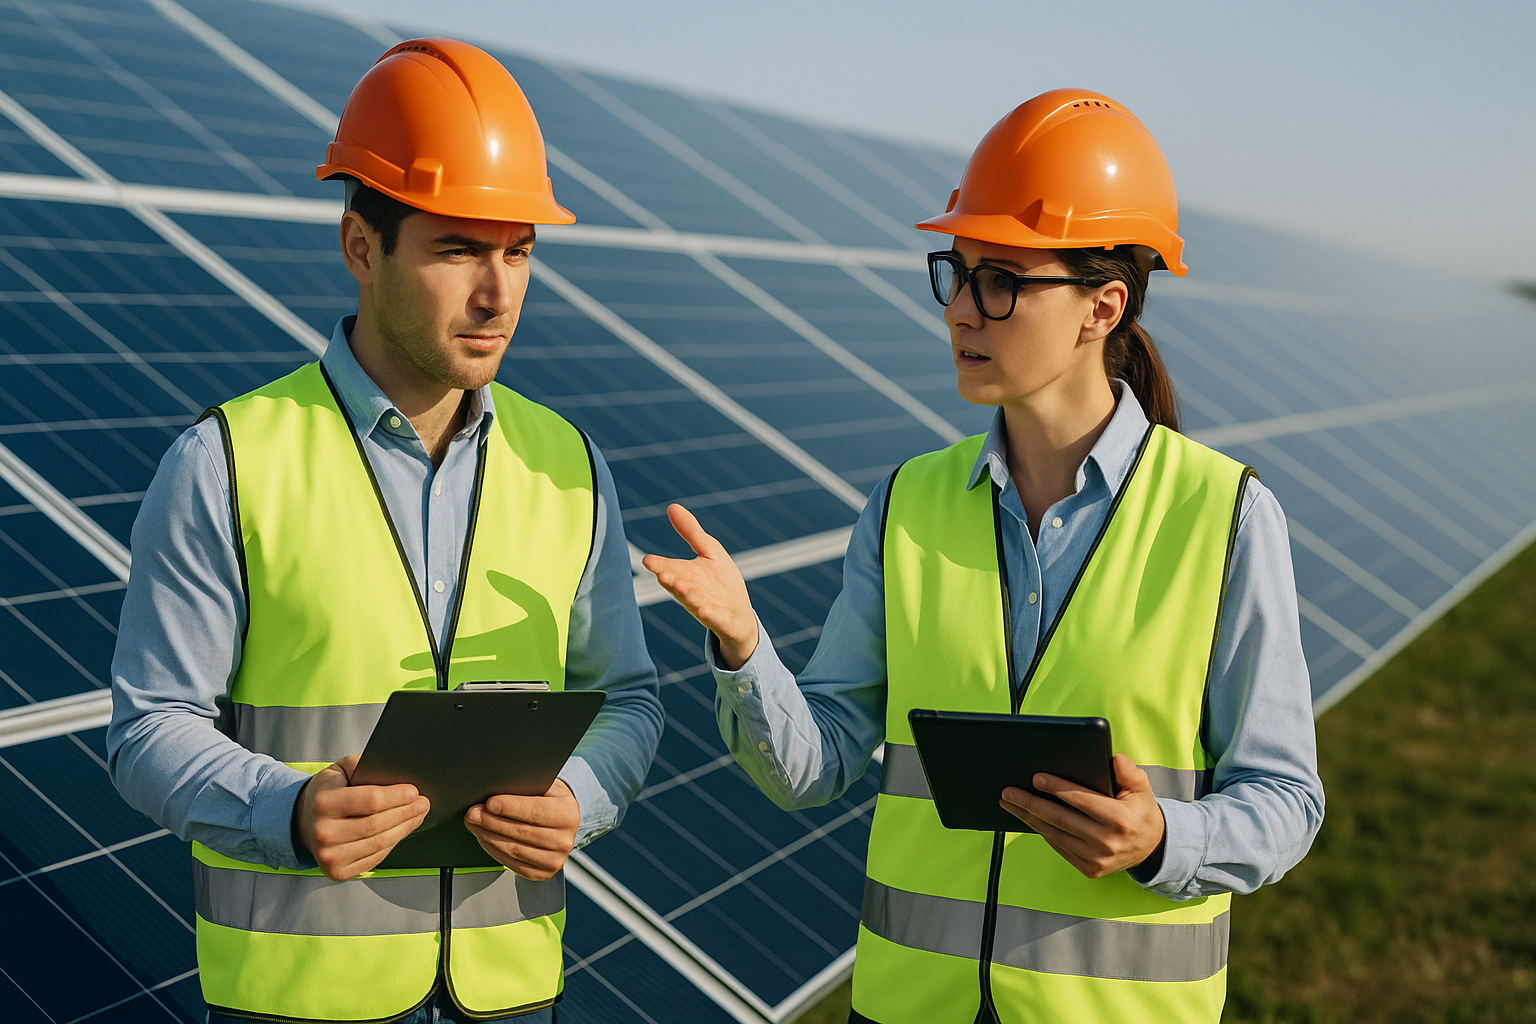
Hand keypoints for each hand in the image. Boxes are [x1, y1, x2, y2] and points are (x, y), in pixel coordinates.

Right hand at [295, 754, 430, 881]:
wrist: (302, 820)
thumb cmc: (327, 792)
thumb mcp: (341, 769)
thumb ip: (365, 765)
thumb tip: (396, 772)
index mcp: (323, 803)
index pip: (370, 800)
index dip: (397, 797)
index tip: (414, 791)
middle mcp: (323, 832)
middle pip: (377, 824)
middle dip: (406, 813)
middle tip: (423, 803)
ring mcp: (329, 855)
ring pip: (379, 843)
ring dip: (404, 829)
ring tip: (417, 816)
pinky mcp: (337, 871)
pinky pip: (374, 858)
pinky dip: (392, 844)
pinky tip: (400, 831)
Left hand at [465, 778, 580, 879]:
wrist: (562, 824)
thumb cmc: (549, 801)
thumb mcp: (545, 787)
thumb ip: (526, 788)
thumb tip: (497, 789)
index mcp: (567, 814)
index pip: (535, 811)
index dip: (510, 807)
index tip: (489, 803)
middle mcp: (565, 840)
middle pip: (521, 832)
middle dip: (492, 821)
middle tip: (472, 813)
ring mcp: (554, 860)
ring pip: (513, 849)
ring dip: (488, 836)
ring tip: (474, 824)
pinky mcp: (542, 873)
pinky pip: (512, 863)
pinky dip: (493, 850)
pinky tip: (484, 838)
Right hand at [641, 503, 758, 669]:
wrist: (739, 615)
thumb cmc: (720, 582)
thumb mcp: (708, 551)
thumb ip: (690, 531)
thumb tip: (672, 507)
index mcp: (684, 575)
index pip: (668, 568)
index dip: (658, 565)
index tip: (648, 561)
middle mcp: (690, 591)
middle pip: (677, 585)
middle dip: (670, 580)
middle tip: (662, 574)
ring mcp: (703, 606)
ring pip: (692, 601)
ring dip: (686, 596)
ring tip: (681, 588)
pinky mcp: (719, 619)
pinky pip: (712, 617)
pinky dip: (707, 614)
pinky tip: (704, 610)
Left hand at [999, 754, 1165, 878]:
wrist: (1152, 848)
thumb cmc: (1140, 812)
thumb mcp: (1142, 788)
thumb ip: (1129, 772)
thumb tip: (1113, 758)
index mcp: (1119, 820)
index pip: (1081, 800)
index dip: (1056, 788)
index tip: (1035, 777)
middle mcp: (1106, 842)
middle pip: (1060, 819)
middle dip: (1031, 803)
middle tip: (1008, 792)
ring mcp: (1096, 859)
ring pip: (1055, 835)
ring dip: (1029, 818)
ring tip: (1010, 803)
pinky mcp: (1089, 869)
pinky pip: (1059, 847)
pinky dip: (1042, 832)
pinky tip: (1029, 818)